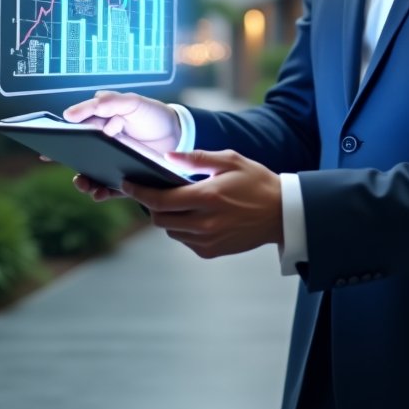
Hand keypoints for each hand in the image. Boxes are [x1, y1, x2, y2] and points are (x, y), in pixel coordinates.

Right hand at [63, 91, 180, 202]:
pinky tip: (100, 192)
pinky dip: (102, 193)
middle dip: (69, 165)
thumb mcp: (131, 102)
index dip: (58, 141)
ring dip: (84, 182)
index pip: (74, 134)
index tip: (46, 150)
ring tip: (85, 184)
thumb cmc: (150, 114)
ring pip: (91, 176)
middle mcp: (102, 148)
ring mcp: (112, 165)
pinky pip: (109, 190)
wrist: (178, 133)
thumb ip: (107, 102)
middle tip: (65, 167)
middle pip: (79, 159)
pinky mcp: (125, 180)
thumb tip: (71, 113)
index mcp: (100, 126)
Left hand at [123, 149, 283, 258]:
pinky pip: (184, 241)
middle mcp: (205, 223)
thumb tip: (168, 156)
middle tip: (154, 191)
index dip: (139, 192)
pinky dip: (182, 228)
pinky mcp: (211, 251)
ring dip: (167, 217)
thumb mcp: (230, 160)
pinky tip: (195, 215)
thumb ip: (196, 158)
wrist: (281, 213)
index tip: (127, 184)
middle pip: (159, 219)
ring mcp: (207, 240)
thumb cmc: (256, 182)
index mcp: (207, 197)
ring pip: (170, 231)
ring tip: (179, 202)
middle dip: (151, 205)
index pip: (161, 199)